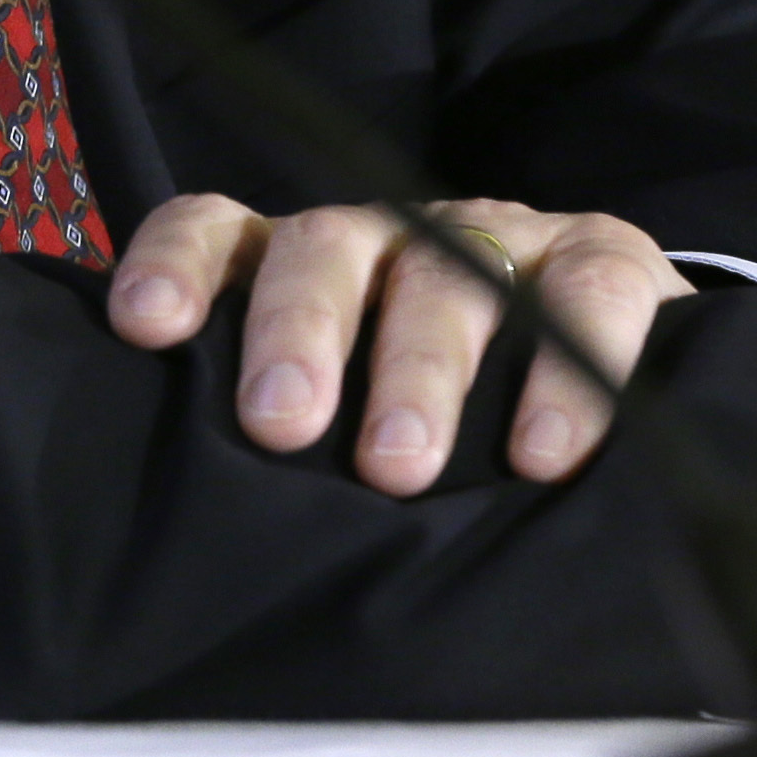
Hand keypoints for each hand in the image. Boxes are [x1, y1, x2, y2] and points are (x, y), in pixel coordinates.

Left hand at [101, 192, 692, 495]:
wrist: (610, 362)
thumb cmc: (448, 414)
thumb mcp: (355, 414)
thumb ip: (292, 436)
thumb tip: (194, 524)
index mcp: (312, 265)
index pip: (222, 231)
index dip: (178, 265)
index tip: (147, 327)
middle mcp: (394, 236)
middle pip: (326, 248)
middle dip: (298, 331)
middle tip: (280, 424)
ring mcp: (501, 235)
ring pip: (448, 274)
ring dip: (419, 369)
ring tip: (396, 466)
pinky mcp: (606, 257)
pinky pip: (587, 292)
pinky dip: (569, 368)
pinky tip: (544, 453)